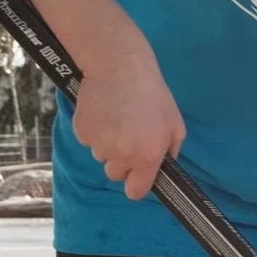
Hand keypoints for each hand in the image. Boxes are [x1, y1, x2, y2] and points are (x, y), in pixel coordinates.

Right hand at [72, 49, 185, 199]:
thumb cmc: (151, 93)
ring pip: (101, 155)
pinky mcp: (82, 132)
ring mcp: (99, 144)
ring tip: (117, 117)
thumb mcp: (174, 123)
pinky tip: (103, 112)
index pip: (135, 192)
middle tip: (128, 134)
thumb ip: (171, 150)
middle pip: (116, 174)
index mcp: (147, 157)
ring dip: (107, 143)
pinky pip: (88, 141)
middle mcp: (122, 155)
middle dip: (121, 160)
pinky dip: (94, 130)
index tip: (137, 176)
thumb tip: (165, 164)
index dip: (136, 185)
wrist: (118, 65)